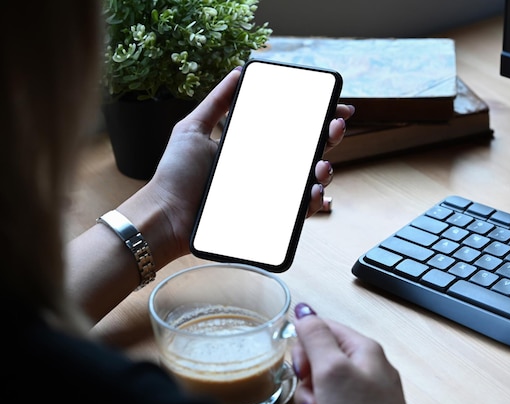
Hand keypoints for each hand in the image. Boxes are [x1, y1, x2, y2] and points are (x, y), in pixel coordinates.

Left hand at [146, 68, 353, 259]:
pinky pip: (299, 211)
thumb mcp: (193, 129)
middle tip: (334, 128)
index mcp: (252, 145)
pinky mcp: (268, 218)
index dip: (316, 117)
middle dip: (330, 137)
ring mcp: (268, 193)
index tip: (334, 106)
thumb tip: (237, 72)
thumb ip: (216, 102)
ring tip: (321, 166)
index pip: (291, 128)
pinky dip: (313, 202)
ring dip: (325, 170)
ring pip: (310, 180)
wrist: (167, 214)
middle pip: (308, 151)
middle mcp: (264, 168)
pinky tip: (313, 192)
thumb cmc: (176, 174)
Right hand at [290, 303, 410, 403]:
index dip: (305, 347)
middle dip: (307, 382)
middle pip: (316, 362)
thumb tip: (303, 309)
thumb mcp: (333, 369)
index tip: (303, 367)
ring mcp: (359, 396)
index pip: (322, 329)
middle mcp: (362, 370)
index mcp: (362, 349)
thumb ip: (315, 336)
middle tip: (316, 398)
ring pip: (316, 389)